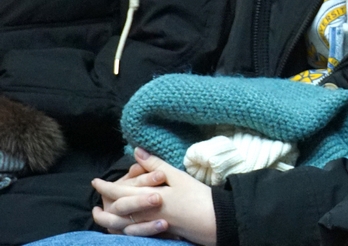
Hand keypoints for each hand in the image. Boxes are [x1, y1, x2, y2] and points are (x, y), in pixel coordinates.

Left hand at [92, 147, 216, 245]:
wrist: (213, 220)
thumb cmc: (197, 196)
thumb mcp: (178, 176)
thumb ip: (156, 165)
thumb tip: (137, 152)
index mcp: (149, 196)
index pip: (121, 191)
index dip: (106, 187)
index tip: (96, 182)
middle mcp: (145, 213)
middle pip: (117, 211)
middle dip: (104, 205)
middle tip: (96, 201)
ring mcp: (149, 226)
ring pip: (120, 226)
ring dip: (108, 221)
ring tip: (101, 216)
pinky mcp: (157, 234)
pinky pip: (132, 234)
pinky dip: (122, 230)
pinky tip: (121, 228)